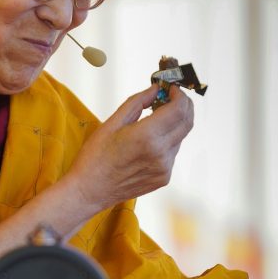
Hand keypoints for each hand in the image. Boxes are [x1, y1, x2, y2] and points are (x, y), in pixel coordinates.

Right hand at [66, 84, 193, 213]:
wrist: (90, 190)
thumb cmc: (95, 155)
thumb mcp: (112, 123)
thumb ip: (137, 102)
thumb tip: (156, 89)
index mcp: (147, 136)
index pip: (178, 109)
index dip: (179, 95)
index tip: (170, 88)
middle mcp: (161, 153)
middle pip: (187, 122)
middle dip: (183, 105)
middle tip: (170, 97)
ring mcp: (165, 168)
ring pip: (180, 137)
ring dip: (174, 123)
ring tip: (155, 118)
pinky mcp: (164, 178)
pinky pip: (173, 152)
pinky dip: (167, 140)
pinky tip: (150, 139)